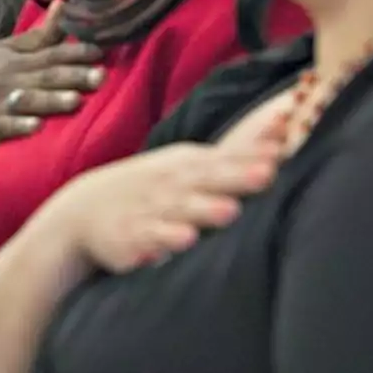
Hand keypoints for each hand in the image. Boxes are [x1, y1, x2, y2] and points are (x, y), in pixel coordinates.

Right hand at [0, 2, 102, 191]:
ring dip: (51, 101)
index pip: (50, 54)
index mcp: (15, 61)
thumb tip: (65, 5)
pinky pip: (3, 128)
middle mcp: (8, 81)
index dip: (76, 52)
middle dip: (73, 77)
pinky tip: (35, 127)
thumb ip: (38, 35)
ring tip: (75, 101)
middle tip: (100, 77)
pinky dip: (19, 127)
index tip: (101, 51)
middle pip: (45, 77)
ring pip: (28, 102)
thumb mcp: (2, 50)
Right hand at [43, 114, 288, 273]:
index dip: (257, 150)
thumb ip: (232, 160)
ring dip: (204, 208)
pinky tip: (184, 239)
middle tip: (268, 172)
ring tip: (229, 211)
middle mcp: (173, 182)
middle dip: (238, 176)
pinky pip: (151, 236)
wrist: (84, 208)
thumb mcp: (186, 167)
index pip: (228, 155)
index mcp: (190, 164)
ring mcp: (152, 207)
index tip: (287, 139)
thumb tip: (285, 133)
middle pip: (210, 177)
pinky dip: (166, 237)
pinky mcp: (133, 235)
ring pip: (181, 207)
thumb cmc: (153, 187)